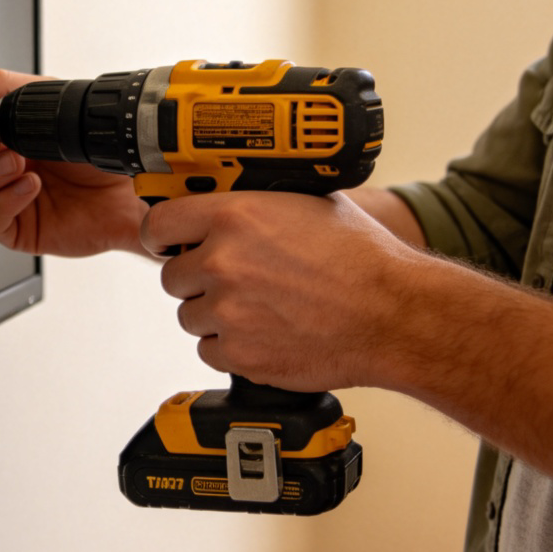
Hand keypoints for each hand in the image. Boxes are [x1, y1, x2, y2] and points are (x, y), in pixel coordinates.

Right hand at [0, 70, 148, 256]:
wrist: (133, 183)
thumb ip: (4, 89)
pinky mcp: (19, 229)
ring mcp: (8, 200)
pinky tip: (29, 186)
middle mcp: (2, 169)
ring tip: (17, 163)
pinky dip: (3, 201)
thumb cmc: (100, 149)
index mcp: (4, 138)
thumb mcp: (53, 103)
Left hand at [140, 191, 416, 391]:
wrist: (393, 315)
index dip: (161, 235)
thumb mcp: (307, 202)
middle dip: (196, 279)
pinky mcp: (239, 354)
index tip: (166, 242)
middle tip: (231, 280)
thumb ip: (256, 201)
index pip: (159, 223)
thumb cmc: (361, 259)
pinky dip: (230, 346)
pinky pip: (209, 350)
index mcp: (234, 216)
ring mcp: (228, 311)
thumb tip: (227, 197)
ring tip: (258, 308)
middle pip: (172, 276)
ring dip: (213, 314)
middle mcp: (223, 262)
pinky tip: (265, 332)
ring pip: (189, 316)